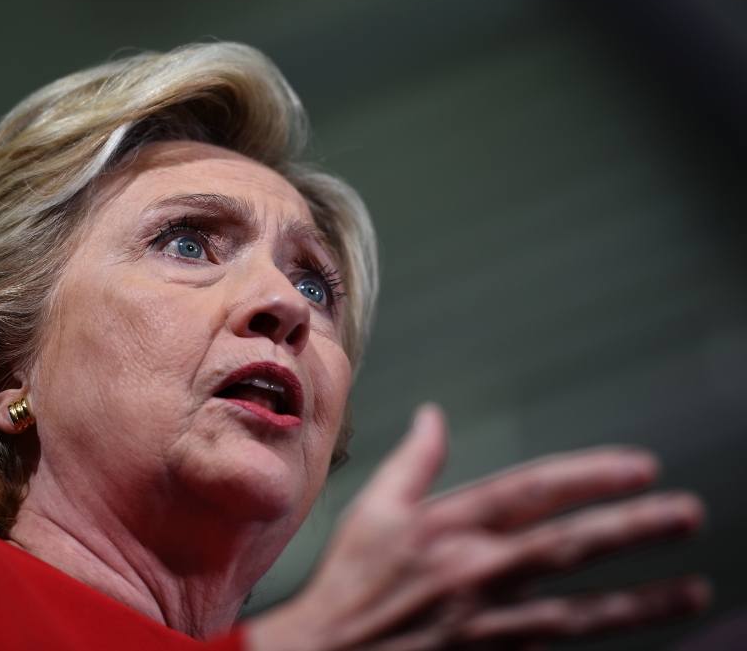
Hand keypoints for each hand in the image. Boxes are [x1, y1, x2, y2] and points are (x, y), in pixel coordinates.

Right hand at [248, 404, 707, 650]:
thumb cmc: (350, 583)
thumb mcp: (374, 508)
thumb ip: (414, 460)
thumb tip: (434, 416)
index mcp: (447, 526)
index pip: (531, 491)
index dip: (589, 476)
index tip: (637, 467)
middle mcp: (474, 571)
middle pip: (567, 546)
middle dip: (632, 529)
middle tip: (685, 514)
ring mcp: (488, 621)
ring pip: (578, 610)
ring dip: (639, 600)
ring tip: (691, 590)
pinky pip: (556, 650)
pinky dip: (594, 641)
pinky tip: (632, 634)